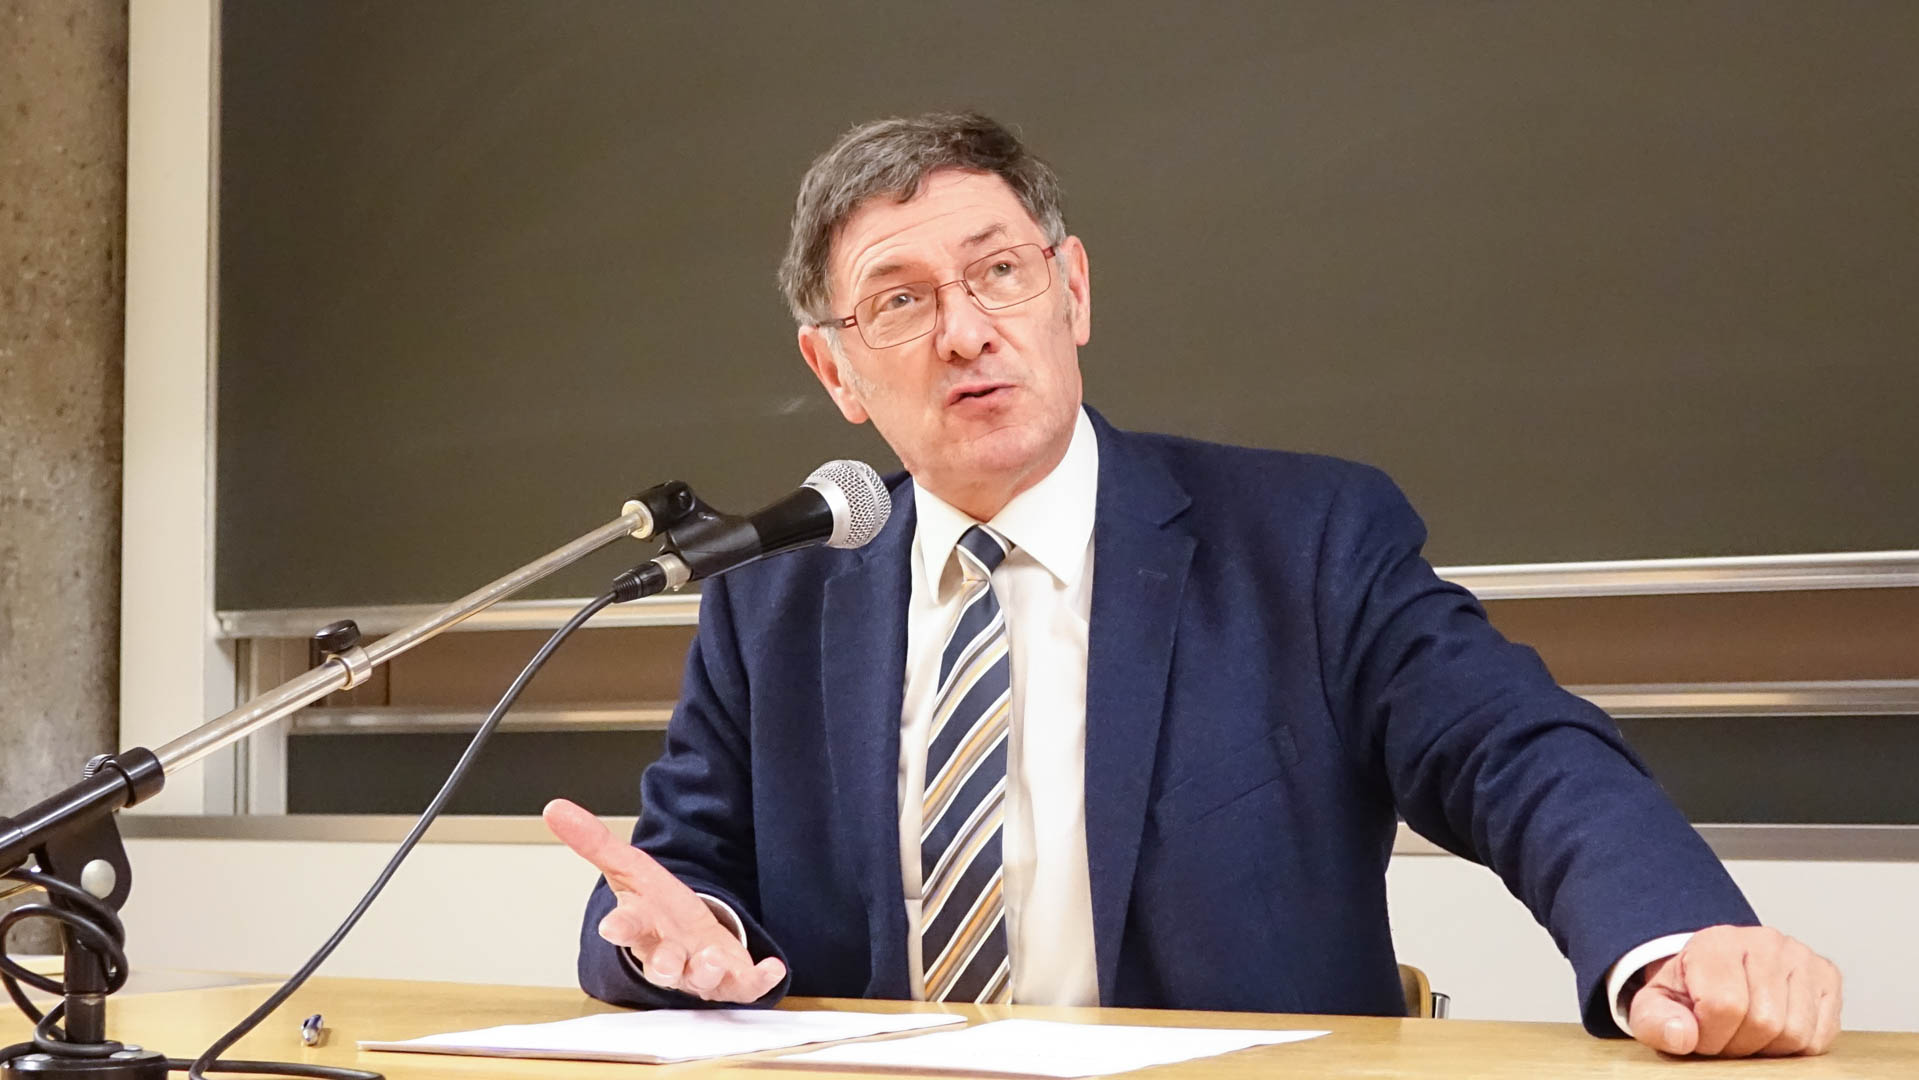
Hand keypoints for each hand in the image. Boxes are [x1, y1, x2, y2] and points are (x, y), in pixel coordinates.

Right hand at [543, 798, 785, 1001]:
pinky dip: (759, 980)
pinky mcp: (730, 980)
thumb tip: (554, 807)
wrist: (689, 941)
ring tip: (714, 959)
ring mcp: (699, 971)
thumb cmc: (657, 908)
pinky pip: (745, 986)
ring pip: (700, 980)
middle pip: (663, 965)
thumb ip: (595, 842)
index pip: (627, 928)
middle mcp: (669, 955)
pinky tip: (773, 967)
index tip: (611, 927)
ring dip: (707, 971)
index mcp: (643, 928)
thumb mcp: (630, 868)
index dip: (620, 928)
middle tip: (669, 962)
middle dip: (665, 965)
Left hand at [1628, 925, 1841, 1056]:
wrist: (1715, 971)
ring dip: (1769, 1049)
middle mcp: (1765, 942)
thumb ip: (1655, 1021)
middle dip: (1739, 1045)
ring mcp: (1801, 957)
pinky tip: (1774, 1031)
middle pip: (1764, 1022)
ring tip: (1747, 1033)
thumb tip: (1682, 1036)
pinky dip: (1797, 1047)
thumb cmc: (1689, 991)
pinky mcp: (1827, 976)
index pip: (1725, 1005)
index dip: (1711, 1037)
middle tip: (1725, 1037)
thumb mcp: (1656, 1005)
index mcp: (1717, 943)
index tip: (1700, 1036)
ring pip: (1795, 1032)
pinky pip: (1821, 1035)